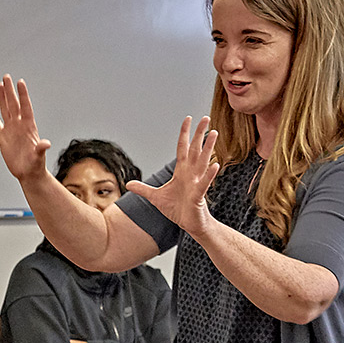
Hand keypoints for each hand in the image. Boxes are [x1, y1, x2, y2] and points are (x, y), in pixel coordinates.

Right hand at [0, 75, 52, 182]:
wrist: (28, 173)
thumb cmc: (35, 165)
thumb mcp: (38, 157)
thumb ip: (41, 149)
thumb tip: (46, 144)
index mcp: (29, 127)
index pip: (25, 107)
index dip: (22, 95)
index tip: (20, 82)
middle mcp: (20, 125)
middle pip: (14, 104)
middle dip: (10, 90)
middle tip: (6, 77)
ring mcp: (11, 130)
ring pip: (6, 110)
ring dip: (3, 98)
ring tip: (0, 85)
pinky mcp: (4, 137)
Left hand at [127, 115, 222, 234]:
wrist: (189, 224)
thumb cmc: (177, 209)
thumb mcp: (155, 198)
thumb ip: (143, 189)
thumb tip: (128, 185)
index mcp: (181, 171)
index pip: (182, 148)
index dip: (184, 134)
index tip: (188, 118)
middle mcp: (191, 173)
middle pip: (195, 149)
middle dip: (200, 134)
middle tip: (206, 118)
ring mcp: (196, 183)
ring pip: (203, 162)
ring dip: (208, 148)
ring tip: (214, 133)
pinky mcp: (199, 195)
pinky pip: (204, 183)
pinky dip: (209, 174)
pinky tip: (215, 165)